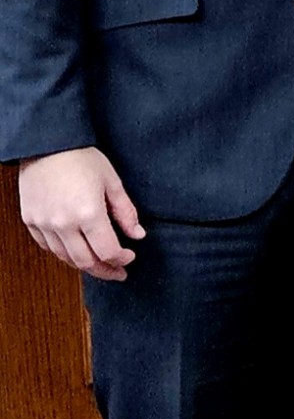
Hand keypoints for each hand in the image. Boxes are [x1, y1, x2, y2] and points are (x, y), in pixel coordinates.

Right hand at [17, 147, 144, 280]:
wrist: (47, 145)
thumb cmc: (81, 158)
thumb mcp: (112, 182)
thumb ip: (126, 212)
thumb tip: (138, 235)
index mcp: (87, 213)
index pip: (107, 251)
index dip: (121, 259)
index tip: (130, 257)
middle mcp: (63, 224)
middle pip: (85, 261)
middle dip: (105, 270)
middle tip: (118, 272)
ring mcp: (43, 224)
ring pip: (65, 258)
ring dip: (84, 265)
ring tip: (100, 265)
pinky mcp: (31, 222)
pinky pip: (48, 247)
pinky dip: (64, 254)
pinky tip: (77, 252)